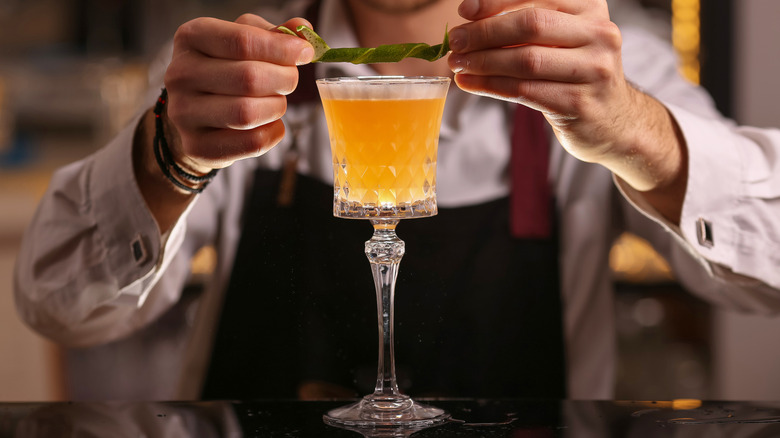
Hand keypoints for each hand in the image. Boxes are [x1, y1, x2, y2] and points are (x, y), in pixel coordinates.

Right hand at [163, 14, 313, 171]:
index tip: (305, 53)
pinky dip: (273, 132)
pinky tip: (270, 123)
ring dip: (277, 106)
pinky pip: (251, 142)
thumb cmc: (225, 68)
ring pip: (248, 113)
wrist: (194, 112)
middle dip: (284, 79)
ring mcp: (184, 113)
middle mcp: (180, 74)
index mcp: (191, 37)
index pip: (242, 40)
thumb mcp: (245, 42)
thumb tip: (303, 30)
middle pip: (249, 78)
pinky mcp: (197, 146)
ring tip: (277, 101)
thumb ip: (275, 34)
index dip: (282, 48)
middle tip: (291, 80)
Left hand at [448, 0, 687, 222]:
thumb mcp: (561, 39)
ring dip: (483, 62)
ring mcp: (593, 71)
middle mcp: (599, 34)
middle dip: (484, 33)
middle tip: (455, 42)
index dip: (496, 1)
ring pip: (525, 61)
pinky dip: (491, 86)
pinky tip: (470, 83)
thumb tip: (471, 15)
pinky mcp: (580, 104)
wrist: (613, 121)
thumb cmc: (575, 74)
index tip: (465, 10)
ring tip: (457, 64)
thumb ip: (526, 23)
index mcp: (591, 8)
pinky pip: (524, 91)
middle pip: (530, 25)